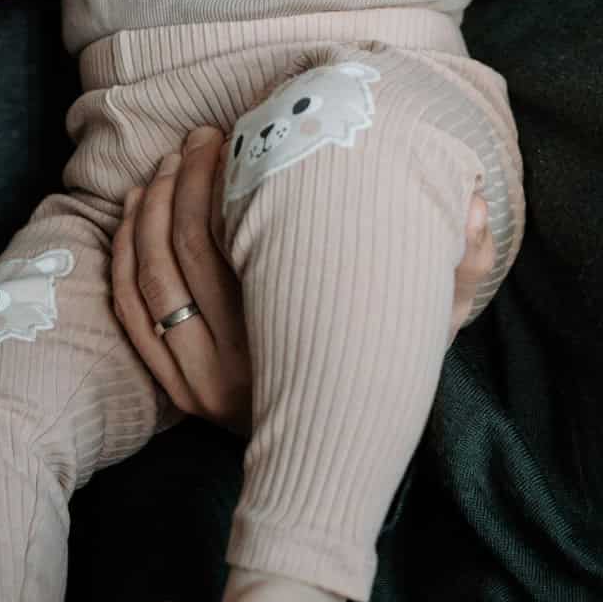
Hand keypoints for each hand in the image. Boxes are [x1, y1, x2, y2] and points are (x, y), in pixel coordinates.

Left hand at [111, 127, 496, 435]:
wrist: (335, 465)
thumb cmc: (381, 382)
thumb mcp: (428, 330)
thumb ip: (460, 269)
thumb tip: (477, 203)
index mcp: (285, 351)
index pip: (229, 244)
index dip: (215, 180)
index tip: (226, 136)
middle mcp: (230, 372)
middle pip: (181, 251)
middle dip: (181, 180)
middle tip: (197, 137)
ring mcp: (195, 386)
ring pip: (149, 278)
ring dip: (151, 209)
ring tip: (170, 162)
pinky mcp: (174, 391)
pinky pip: (129, 313)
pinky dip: (124, 255)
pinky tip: (136, 211)